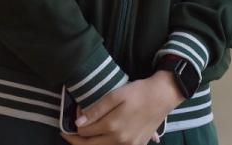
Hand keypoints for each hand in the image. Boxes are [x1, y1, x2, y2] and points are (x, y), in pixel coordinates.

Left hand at [59, 72, 182, 144]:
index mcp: (113, 126)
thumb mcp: (116, 95)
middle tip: (68, 134)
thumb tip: (78, 123)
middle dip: (76, 141)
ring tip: (83, 138)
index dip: (74, 129)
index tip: (68, 124)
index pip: (84, 133)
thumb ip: (96, 110)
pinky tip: (102, 139)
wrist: (164, 95)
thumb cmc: (139, 91)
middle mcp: (120, 141)